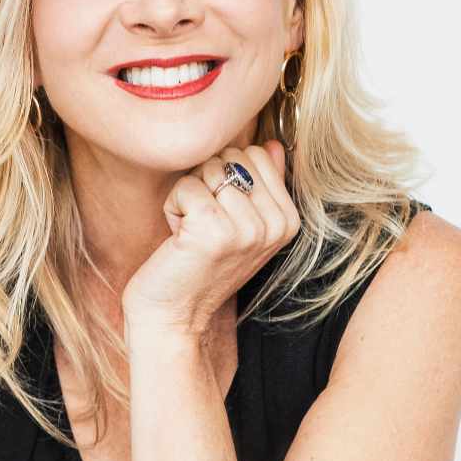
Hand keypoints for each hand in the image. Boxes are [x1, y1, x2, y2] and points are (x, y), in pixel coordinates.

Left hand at [122, 141, 299, 335]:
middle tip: (203, 226)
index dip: (227, 177)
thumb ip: (261, 183)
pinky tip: (178, 238)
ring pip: (206, 169)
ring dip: (187, 196)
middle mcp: (274, 224)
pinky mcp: (213, 229)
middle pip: (230, 157)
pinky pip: (185, 184)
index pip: (256, 154)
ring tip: (190, 233)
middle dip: (206, 183)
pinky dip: (172, 206)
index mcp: (288, 221)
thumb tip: (271, 143)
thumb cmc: (201, 267)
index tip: (221, 216)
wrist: (174, 317)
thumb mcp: (242, 225)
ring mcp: (247, 228)